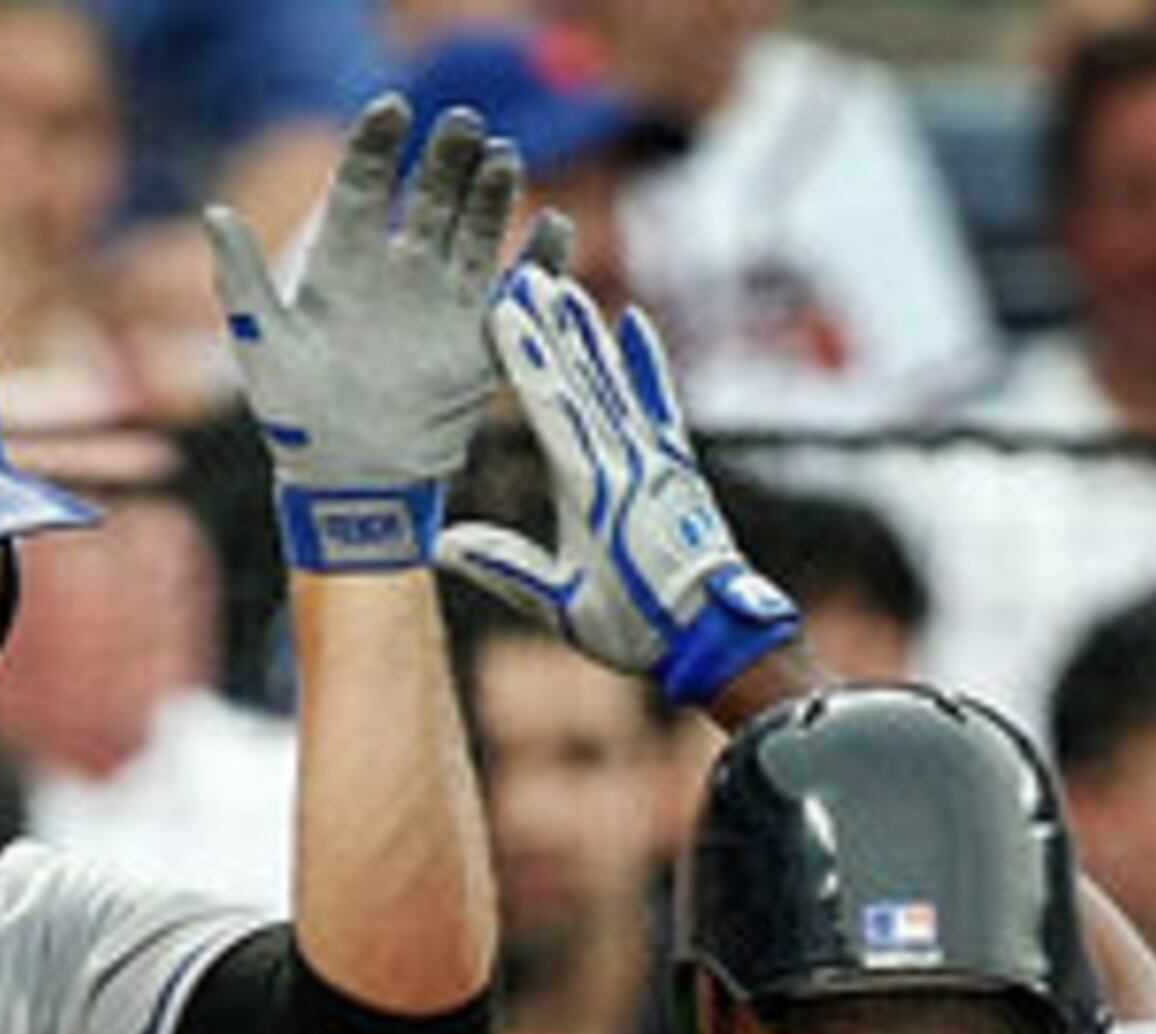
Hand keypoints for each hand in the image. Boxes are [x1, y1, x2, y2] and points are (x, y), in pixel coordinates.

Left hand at [203, 93, 564, 572]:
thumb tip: (214, 215)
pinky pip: (518, 294)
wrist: (351, 486)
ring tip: (503, 158)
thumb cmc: (298, 420)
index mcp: (345, 263)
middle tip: (465, 124)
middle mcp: (397, 274)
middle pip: (431, 195)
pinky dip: (541, 264)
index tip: (394, 108)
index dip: (379, 143)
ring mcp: (441, 304)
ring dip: (492, 194)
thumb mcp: (263, 347)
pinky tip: (555, 228)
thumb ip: (242, 281)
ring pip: (476, 231)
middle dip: (449, 157)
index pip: (366, 184)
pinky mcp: (479, 343)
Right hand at [436, 264, 801, 706]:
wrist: (715, 637)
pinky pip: (658, 403)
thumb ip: (505, 569)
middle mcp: (626, 462)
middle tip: (530, 274)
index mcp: (592, 491)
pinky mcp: (677, 466)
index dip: (528, 356)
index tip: (507, 308)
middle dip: (553, 327)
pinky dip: (645, 365)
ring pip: (616, 383)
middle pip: (582, 381)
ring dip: (589, 335)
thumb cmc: (637, 629)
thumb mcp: (561, 608)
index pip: (552, 408)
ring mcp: (656, 459)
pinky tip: (634, 326)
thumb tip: (440, 544)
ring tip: (566, 288)